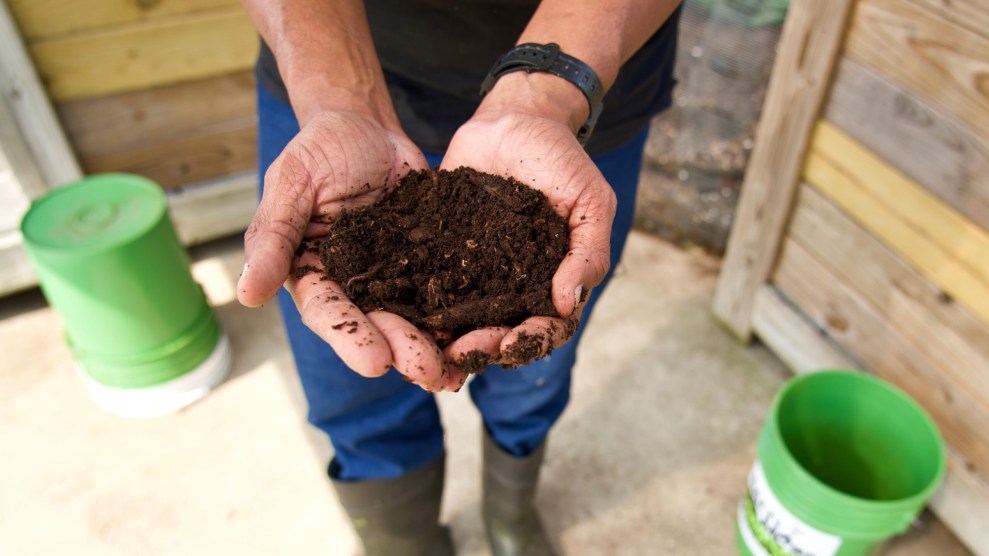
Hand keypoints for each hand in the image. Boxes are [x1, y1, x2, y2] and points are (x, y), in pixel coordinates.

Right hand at [237, 109, 469, 391]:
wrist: (366, 124)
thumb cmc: (318, 150)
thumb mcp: (291, 185)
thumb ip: (273, 237)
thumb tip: (247, 294)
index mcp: (314, 275)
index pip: (330, 314)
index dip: (352, 339)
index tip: (377, 362)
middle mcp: (354, 286)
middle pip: (378, 326)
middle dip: (403, 351)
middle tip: (429, 373)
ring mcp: (394, 277)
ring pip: (414, 319)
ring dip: (434, 347)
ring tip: (456, 373)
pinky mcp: (428, 263)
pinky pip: (446, 292)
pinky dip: (461, 316)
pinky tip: (481, 336)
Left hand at [439, 72, 616, 368]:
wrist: (512, 120)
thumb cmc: (560, 159)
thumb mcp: (590, 200)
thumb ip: (588, 251)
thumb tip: (568, 303)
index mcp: (553, 281)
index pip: (545, 326)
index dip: (528, 342)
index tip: (507, 344)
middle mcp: (514, 286)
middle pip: (500, 332)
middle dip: (482, 348)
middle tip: (460, 354)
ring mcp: (477, 273)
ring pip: (463, 319)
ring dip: (448, 338)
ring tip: (428, 346)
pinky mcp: (443, 254)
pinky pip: (430, 284)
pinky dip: (418, 304)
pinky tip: (401, 314)